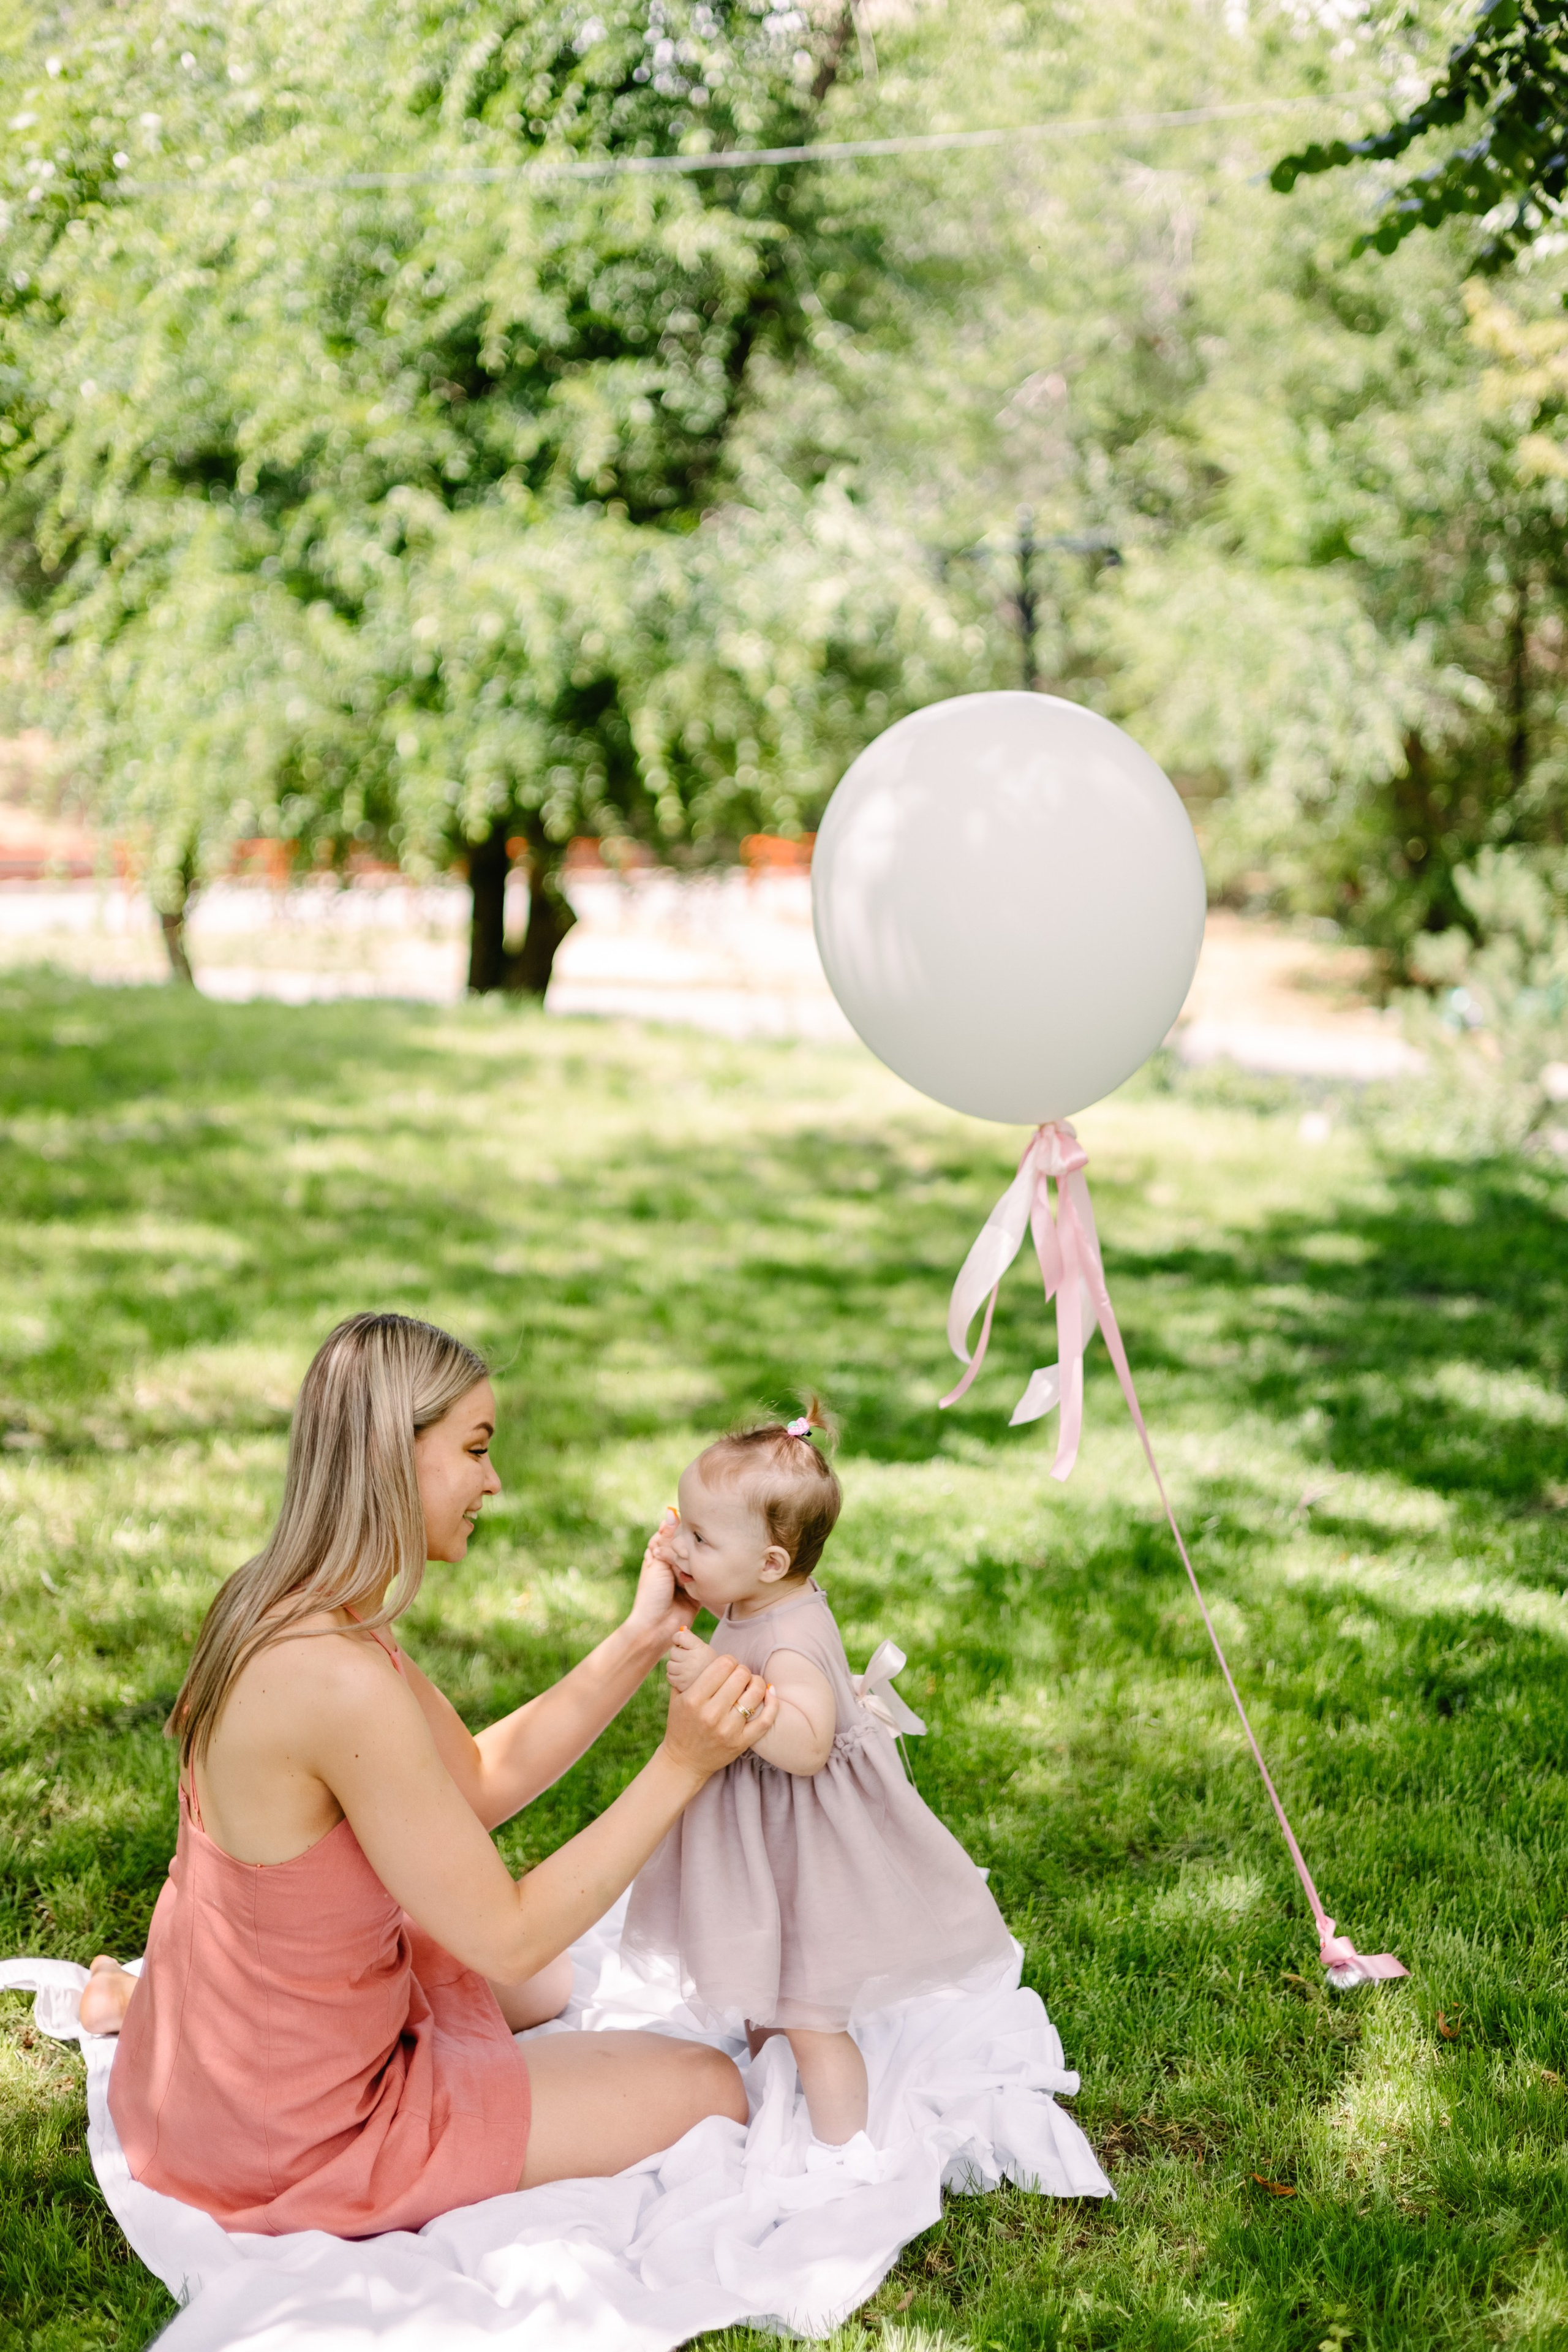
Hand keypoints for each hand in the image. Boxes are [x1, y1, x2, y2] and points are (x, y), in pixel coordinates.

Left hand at [626, 1509, 696, 1649]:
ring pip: (698, 1560)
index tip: (691, 1517)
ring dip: (701, 1557)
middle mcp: (673, 1567)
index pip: (670, 1535)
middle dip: (693, 1542)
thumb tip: (670, 1512)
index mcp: (659, 1558)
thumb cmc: (651, 1596)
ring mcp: (686, 1579)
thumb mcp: (658, 1563)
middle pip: (686, 1547)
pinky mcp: (698, 1591)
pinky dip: (709, 1572)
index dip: (679, 1527)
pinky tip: (715, 1563)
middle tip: (703, 1533)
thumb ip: (666, 1540)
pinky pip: (706, 1577)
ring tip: (708, 1549)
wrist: (657, 1628)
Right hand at [661, 1654, 778, 1784]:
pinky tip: (770, 1693)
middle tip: (739, 1675)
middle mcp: (711, 1714)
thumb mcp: (677, 1696)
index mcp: (694, 1699)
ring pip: (755, 1694)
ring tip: (752, 1684)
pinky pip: (765, 1719)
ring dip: (757, 1683)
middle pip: (741, 1675)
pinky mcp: (741, 1743)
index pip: (723, 1665)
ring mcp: (728, 1730)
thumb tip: (686, 1631)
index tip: (728, 1666)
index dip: (729, 1661)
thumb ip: (685, 1670)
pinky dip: (773, 1703)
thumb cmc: (681, 1724)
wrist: (684, 1762)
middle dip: (742, 1671)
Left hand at [665, 1626, 714, 1693]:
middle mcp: (692, 1660)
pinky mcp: (681, 1684)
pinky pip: (669, 1676)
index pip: (680, 1636)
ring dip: (675, 1666)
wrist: (718, 1685)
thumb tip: (681, 1629)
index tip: (680, 1642)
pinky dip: (674, 1676)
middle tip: (688, 1659)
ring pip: (670, 1664)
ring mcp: (686, 1673)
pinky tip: (684, 1676)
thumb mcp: (704, 1649)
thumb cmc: (708, 1663)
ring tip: (686, 1668)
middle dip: (678, 1654)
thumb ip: (691, 1638)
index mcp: (699, 1648)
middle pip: (673, 1651)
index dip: (677, 1638)